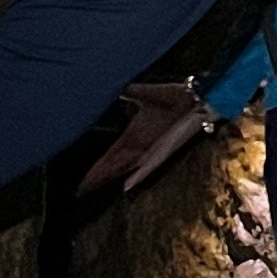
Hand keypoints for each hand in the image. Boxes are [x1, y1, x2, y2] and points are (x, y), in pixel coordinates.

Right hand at [77, 82, 211, 194]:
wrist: (195, 98)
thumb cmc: (174, 95)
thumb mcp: (144, 93)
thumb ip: (128, 92)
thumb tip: (113, 88)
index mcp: (134, 134)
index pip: (112, 153)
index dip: (99, 165)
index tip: (85, 177)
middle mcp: (141, 146)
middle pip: (115, 165)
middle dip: (99, 176)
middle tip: (81, 189)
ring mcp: (153, 150)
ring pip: (127, 169)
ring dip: (112, 178)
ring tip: (94, 188)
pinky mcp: (166, 151)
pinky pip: (149, 167)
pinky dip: (138, 176)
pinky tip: (126, 186)